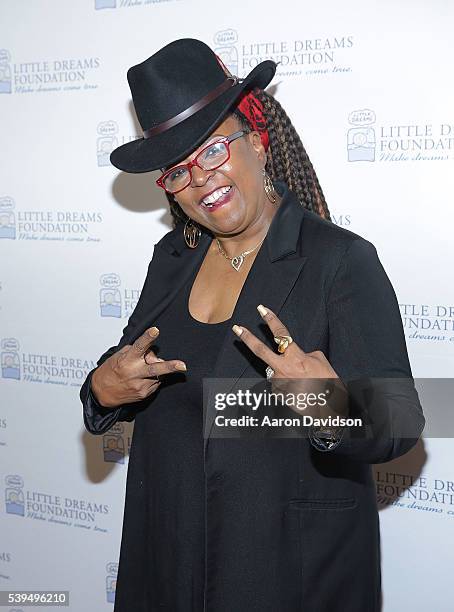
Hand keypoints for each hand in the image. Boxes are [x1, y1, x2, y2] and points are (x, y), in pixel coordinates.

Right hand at [91, 326, 186, 408]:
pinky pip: (156, 383)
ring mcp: (140, 385)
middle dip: (170, 367)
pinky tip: (143, 378)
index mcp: (127, 361)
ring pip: (158, 375)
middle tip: (182, 365)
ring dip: (157, 370)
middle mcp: (134, 373)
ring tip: (145, 369)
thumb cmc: (112, 370)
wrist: (102, 392)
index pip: (139, 347)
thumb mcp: (121, 355)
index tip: (155, 330)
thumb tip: (154, 354)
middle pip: (155, 369)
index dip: (147, 338)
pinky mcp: (144, 394)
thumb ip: (139, 352)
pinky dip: (153, 378)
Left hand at [231, 305, 346, 418]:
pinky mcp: (277, 394)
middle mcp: (283, 369)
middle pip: (260, 350)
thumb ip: (305, 354)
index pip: (281, 334)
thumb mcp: (321, 361)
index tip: (262, 309)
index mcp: (296, 358)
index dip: (271, 319)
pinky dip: (287, 383)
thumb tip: (296, 355)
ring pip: (274, 370)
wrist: (327, 409)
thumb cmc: (328, 385)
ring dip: (283, 372)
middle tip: (237, 328)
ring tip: (301, 381)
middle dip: (247, 338)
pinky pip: (279, 383)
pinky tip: (299, 388)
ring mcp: (278, 382)